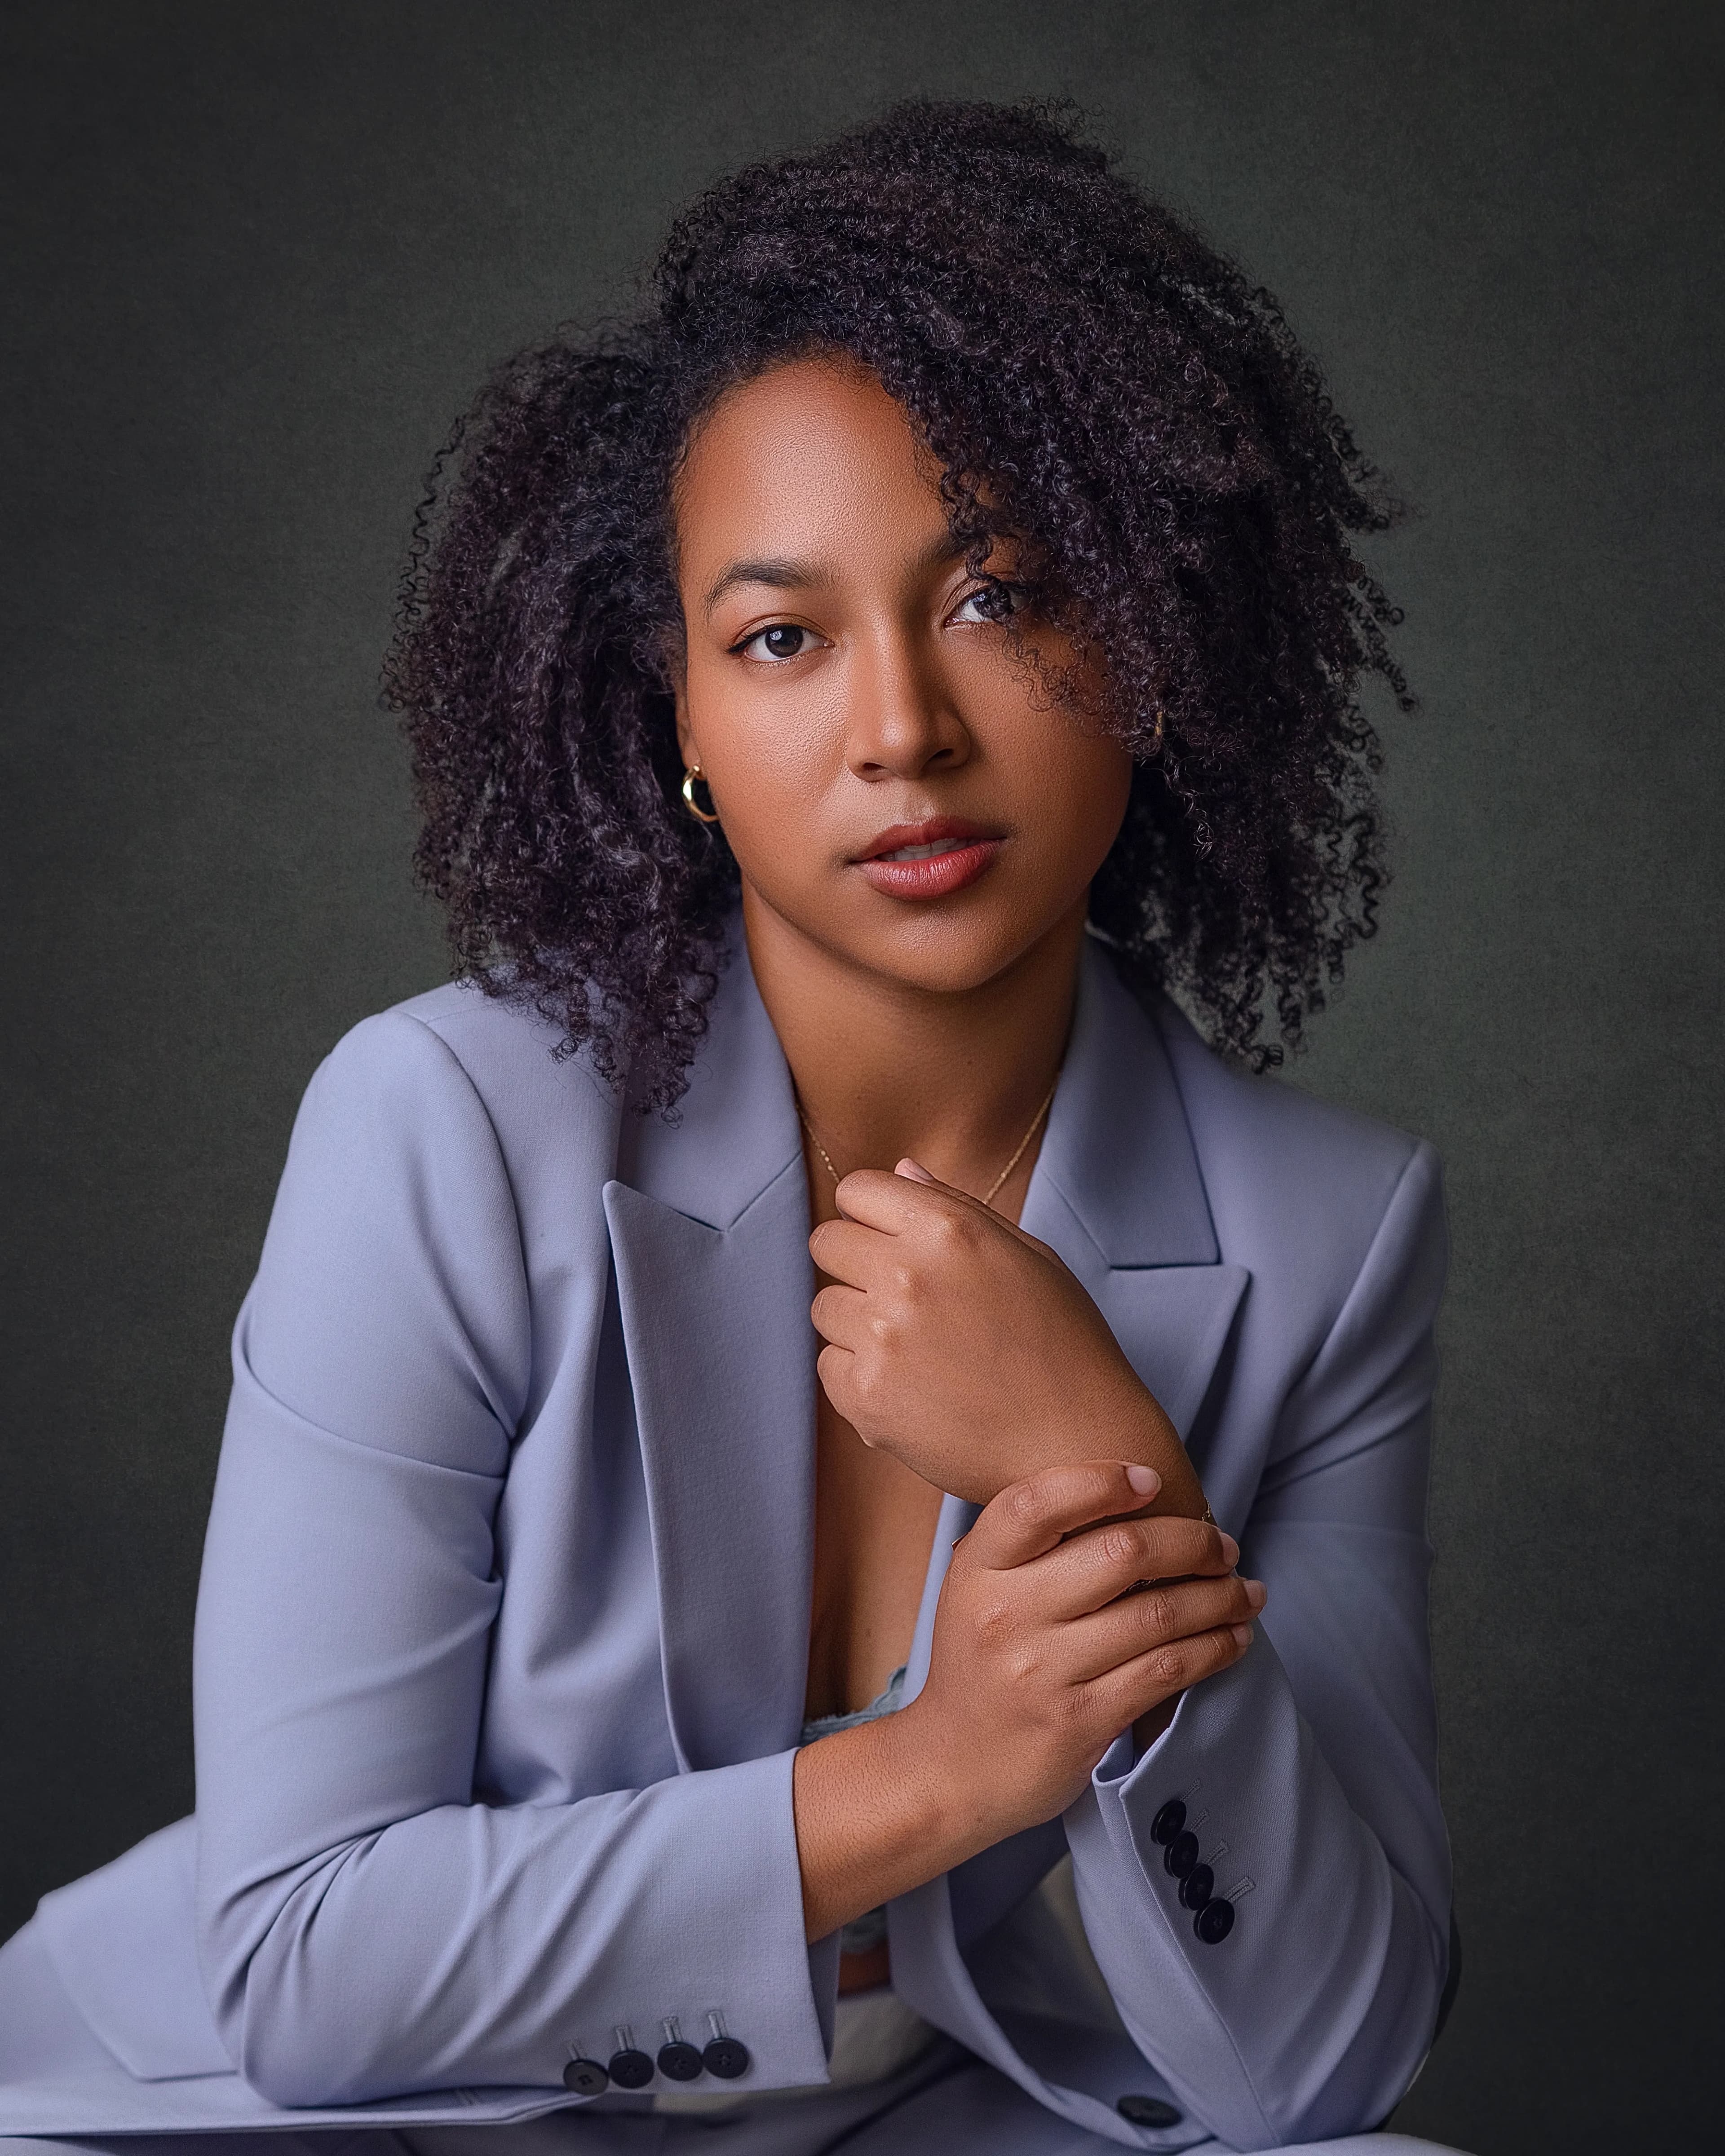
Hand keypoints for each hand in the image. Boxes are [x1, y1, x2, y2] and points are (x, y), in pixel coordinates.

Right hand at [792, 1460, 1262, 1936]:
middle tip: (1224, 1547)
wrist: (952, 1767)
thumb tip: (1125, 1492)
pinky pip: (1167, 1670)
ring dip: (1220, 1597)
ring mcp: (1044, 1671)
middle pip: (1120, 1552)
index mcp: (978, 1570)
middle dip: (1193, 1543)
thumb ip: (1030, 1542)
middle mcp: (1007, 1615)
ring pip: (1158, 1613)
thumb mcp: (978, 1588)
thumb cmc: (980, 1662)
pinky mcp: (1083, 1720)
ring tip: (1246, 1591)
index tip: (1151, 1479)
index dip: (1101, 1481)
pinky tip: (1233, 1637)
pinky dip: (1214, 1648)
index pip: (1036, 1503)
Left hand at [808, 1162, 1206, 1510]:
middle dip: (856, 1264)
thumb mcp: (1029, 1256)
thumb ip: (957, 1207)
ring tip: (917, 1351)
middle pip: (827, 1243)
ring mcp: (882, 1338)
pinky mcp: (867, 1397)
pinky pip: (828, 1366)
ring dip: (856, 1323)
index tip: (892, 1241)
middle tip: (904, 1300)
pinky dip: (860, 1378)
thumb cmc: (1064, 1345)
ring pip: (825, 1307)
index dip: (872, 1215)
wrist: (1080, 1445)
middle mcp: (907, 1275)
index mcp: (948, 1230)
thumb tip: (900, 1170)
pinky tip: (912, 1389)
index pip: (856, 1190)